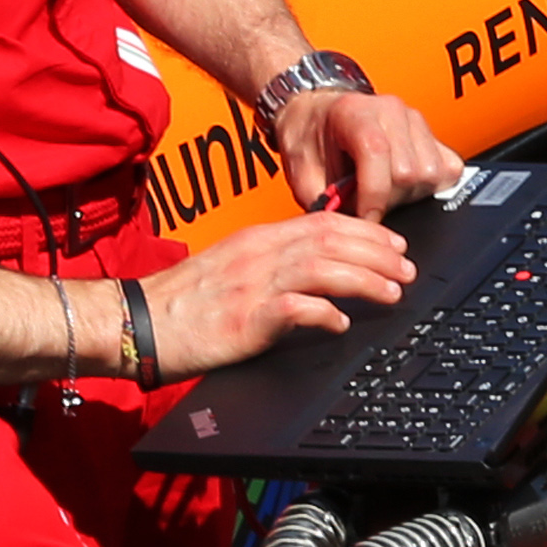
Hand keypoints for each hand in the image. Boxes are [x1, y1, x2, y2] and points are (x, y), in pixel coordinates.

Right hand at [142, 210, 415, 374]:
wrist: (139, 322)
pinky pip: (294, 309)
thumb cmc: (187, 302)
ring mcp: (252, 284)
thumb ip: (277, 262)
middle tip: (407, 269)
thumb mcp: (235, 267)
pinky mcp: (244, 318)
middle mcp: (259, 254)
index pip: (324, 223)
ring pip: (322, 268)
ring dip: (364, 279)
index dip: (367, 232)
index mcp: (259, 239)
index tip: (396, 245)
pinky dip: (324, 313)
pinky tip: (341, 322)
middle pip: (331, 240)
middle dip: (378, 253)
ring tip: (392, 293)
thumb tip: (322, 267)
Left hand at [275, 88, 460, 218]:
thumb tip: (352, 228)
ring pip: (431, 173)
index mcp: (354, 113)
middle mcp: (390, 111)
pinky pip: (449, 168)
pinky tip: (405, 186)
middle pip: (408, 171)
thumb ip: (326, 201)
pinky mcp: (433, 133)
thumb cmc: (310, 141)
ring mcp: (415, 120)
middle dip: (388, 199)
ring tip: (385, 193)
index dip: (372, 196)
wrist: (317, 117)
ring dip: (409, 194)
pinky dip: (430, 185)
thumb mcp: (303, 173)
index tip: (363, 218)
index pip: (377, 153)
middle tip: (367, 203)